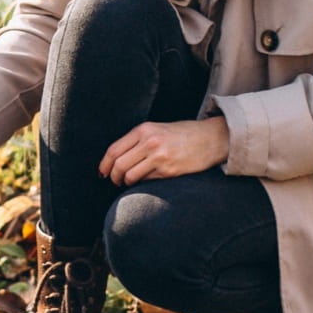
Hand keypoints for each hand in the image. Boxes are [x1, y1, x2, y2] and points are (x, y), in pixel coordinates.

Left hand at [99, 116, 229, 184]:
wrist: (211, 138)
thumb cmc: (182, 134)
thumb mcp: (157, 129)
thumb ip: (137, 141)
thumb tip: (115, 160)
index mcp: (144, 129)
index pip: (114, 150)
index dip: (104, 164)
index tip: (102, 173)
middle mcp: (150, 142)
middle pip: (119, 165)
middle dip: (113, 177)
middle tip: (115, 181)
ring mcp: (159, 157)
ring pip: (130, 176)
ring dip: (126, 182)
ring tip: (129, 182)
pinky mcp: (169, 171)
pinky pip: (147, 181)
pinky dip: (143, 183)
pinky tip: (147, 179)